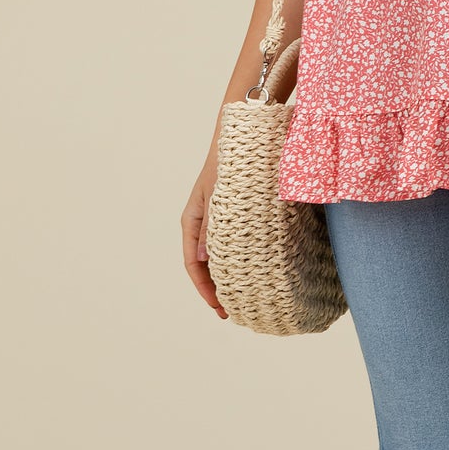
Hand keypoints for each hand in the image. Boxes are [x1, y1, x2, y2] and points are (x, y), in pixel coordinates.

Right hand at [182, 144, 229, 317]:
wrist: (243, 136)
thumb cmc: (229, 162)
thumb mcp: (219, 195)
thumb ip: (210, 226)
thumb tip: (201, 260)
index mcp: (192, 220)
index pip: (192, 264)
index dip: (205, 289)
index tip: (220, 308)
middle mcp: (203, 223)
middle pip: (206, 265)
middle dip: (217, 290)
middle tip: (234, 313)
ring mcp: (219, 220)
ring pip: (221, 256)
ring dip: (231, 277)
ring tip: (246, 299)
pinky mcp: (237, 216)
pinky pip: (235, 244)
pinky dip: (242, 261)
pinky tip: (256, 273)